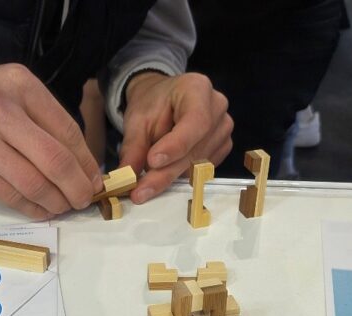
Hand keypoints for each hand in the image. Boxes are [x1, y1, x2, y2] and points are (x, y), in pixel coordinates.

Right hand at [0, 62, 103, 219]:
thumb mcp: (2, 87)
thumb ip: (36, 115)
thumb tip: (77, 158)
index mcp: (19, 85)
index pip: (67, 131)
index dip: (86, 162)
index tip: (94, 179)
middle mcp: (2, 110)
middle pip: (56, 160)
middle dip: (78, 187)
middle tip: (84, 200)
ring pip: (34, 182)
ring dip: (55, 202)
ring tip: (62, 207)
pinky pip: (8, 194)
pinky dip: (31, 208)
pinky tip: (39, 210)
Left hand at [120, 72, 231, 203]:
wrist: (163, 100)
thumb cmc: (152, 104)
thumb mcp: (136, 120)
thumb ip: (133, 147)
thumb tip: (127, 176)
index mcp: (198, 89)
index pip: (195, 121)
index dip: (176, 145)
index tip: (153, 161)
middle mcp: (217, 107)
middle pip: (196, 148)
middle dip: (166, 172)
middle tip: (141, 190)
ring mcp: (223, 128)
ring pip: (199, 163)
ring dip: (171, 176)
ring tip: (145, 184)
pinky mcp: (222, 147)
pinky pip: (203, 169)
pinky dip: (180, 175)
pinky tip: (163, 173)